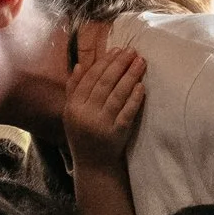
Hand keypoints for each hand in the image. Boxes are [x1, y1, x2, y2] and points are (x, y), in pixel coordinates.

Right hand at [65, 46, 145, 172]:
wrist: (94, 165)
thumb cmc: (83, 135)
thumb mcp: (72, 113)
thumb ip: (73, 88)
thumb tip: (81, 64)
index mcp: (73, 107)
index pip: (90, 79)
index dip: (104, 62)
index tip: (117, 49)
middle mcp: (85, 114)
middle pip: (104, 83)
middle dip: (119, 64)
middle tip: (132, 51)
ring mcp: (101, 124)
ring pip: (117, 95)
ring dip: (130, 76)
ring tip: (140, 62)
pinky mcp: (116, 133)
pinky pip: (127, 112)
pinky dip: (135, 98)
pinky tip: (142, 86)